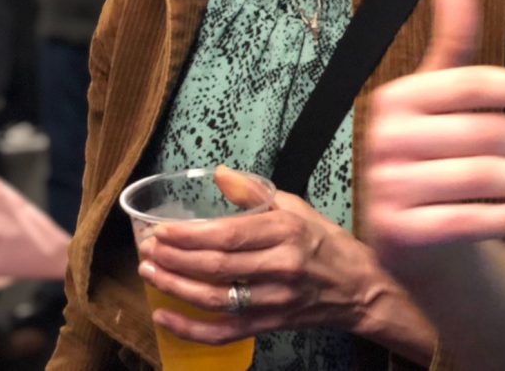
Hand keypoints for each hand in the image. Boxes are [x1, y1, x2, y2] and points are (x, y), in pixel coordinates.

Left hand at [138, 167, 383, 346]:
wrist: (357, 287)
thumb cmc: (324, 241)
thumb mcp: (295, 206)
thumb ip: (253, 192)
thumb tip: (219, 173)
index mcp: (285, 231)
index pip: (229, 234)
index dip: (191, 235)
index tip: (161, 230)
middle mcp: (280, 266)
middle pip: (217, 267)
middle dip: (175, 259)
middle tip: (146, 250)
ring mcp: (274, 300)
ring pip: (216, 299)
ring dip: (176, 288)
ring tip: (149, 274)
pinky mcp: (269, 325)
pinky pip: (224, 332)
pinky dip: (190, 329)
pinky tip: (164, 317)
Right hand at [365, 0, 504, 272]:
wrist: (405, 232)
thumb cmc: (432, 150)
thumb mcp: (438, 96)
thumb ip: (454, 47)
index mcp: (397, 97)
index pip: (469, 84)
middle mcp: (385, 138)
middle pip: (481, 133)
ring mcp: (388, 187)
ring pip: (480, 178)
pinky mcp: (397, 232)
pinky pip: (466, 221)